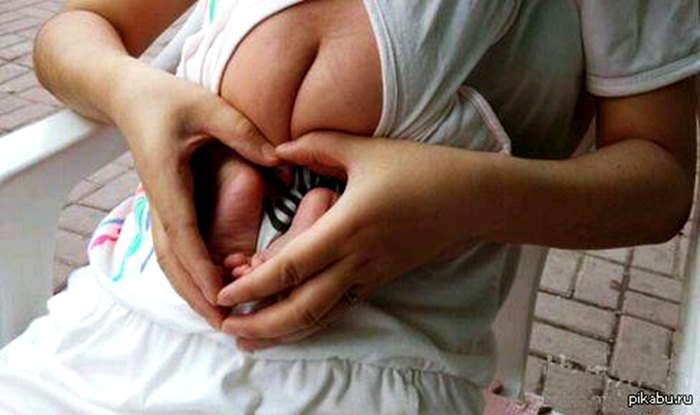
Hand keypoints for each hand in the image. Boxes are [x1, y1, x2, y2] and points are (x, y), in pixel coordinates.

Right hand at [111, 63, 278, 327]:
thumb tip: (281, 159)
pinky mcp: (166, 207)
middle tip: (224, 326)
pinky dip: (188, 274)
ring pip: (170, 261)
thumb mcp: (206, 107)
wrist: (129, 97)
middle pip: (173, 260)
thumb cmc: (165, 99)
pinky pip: (175, 249)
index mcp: (167, 182)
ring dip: (190, 292)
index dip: (201, 268)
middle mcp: (158, 202)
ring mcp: (159, 208)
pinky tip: (206, 290)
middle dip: (196, 295)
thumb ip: (242, 132)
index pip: (184, 234)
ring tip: (217, 320)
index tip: (219, 296)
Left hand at [217, 132, 481, 349]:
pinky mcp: (380, 279)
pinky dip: (312, 319)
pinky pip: (341, 307)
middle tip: (227, 329)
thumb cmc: (420, 170)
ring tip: (252, 338)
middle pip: (301, 308)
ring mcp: (370, 275)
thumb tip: (277, 150)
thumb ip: (316, 147)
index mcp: (346, 227)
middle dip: (261, 325)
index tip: (223, 294)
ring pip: (321, 316)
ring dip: (283, 332)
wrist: (470, 200)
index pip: (290, 267)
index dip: (253, 285)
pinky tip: (293, 323)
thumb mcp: (365, 150)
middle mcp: (355, 259)